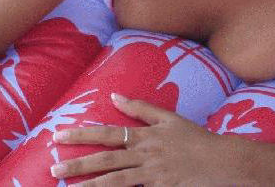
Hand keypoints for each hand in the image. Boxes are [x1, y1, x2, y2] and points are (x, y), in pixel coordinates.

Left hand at [50, 93, 238, 185]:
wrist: (220, 161)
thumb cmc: (194, 138)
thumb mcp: (169, 118)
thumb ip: (141, 108)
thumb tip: (115, 96)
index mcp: (145, 135)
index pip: (107, 133)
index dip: (82, 135)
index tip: (59, 135)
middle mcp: (145, 155)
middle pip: (106, 160)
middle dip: (78, 164)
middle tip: (54, 169)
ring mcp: (152, 175)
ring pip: (115, 181)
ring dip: (90, 185)